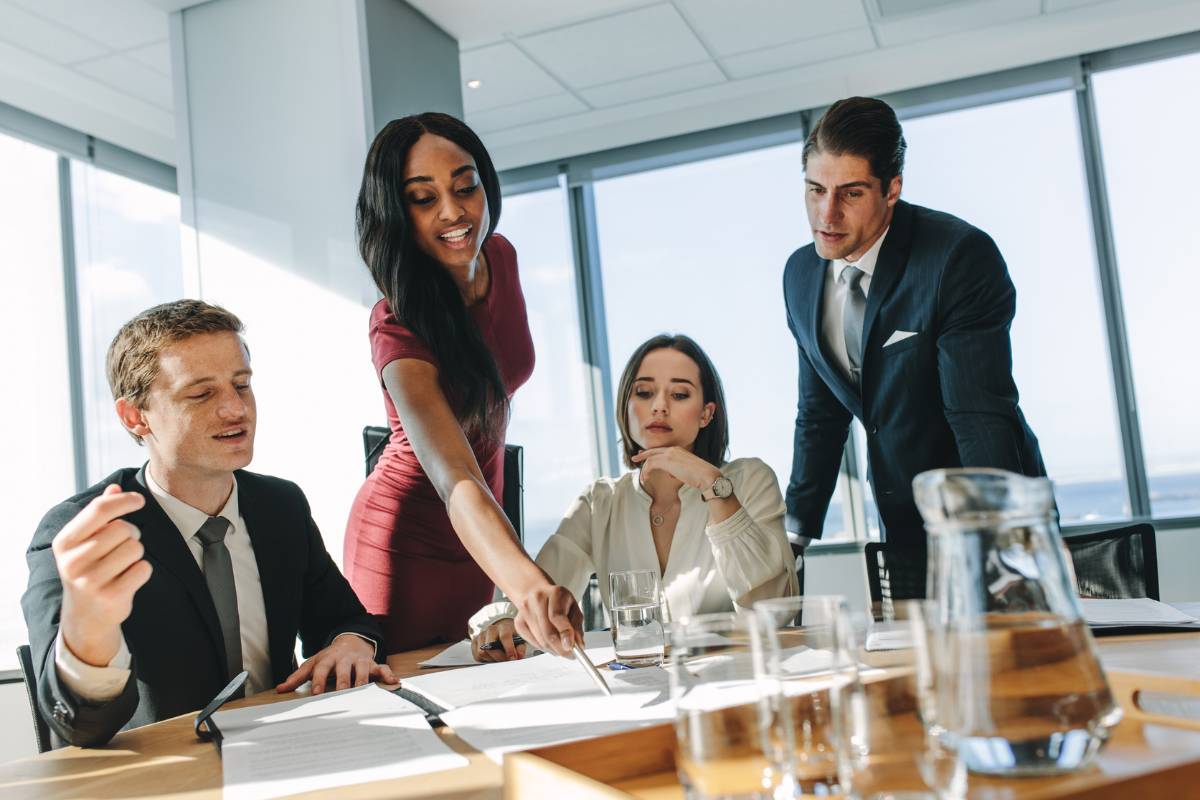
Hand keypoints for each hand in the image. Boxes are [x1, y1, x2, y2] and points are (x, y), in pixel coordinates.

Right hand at [53, 484, 152, 666]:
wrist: (86, 616)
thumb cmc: (89, 570)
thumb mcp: (85, 542)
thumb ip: (99, 514)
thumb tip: (115, 488)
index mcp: (65, 542)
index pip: (99, 509)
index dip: (124, 501)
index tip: (139, 500)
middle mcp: (73, 561)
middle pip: (122, 529)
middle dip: (131, 534)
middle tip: (122, 547)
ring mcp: (90, 581)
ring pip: (135, 548)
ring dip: (136, 554)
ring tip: (122, 565)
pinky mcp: (111, 596)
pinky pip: (144, 569)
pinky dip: (142, 571)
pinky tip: (127, 579)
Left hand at [276, 635, 397, 694]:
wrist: (350, 641)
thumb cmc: (329, 658)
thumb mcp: (313, 664)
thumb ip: (298, 677)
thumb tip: (280, 689)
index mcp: (328, 659)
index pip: (322, 669)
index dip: (319, 680)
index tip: (316, 693)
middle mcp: (345, 659)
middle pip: (343, 670)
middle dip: (343, 682)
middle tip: (342, 694)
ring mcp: (360, 661)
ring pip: (363, 670)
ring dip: (363, 681)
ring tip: (363, 692)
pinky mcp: (373, 664)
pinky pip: (382, 668)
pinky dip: (388, 675)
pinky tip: (394, 682)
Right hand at [471, 618, 526, 661]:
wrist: (502, 631)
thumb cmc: (512, 636)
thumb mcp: (519, 640)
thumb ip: (520, 648)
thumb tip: (518, 656)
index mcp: (503, 627)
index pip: (504, 636)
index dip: (509, 649)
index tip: (513, 658)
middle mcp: (491, 629)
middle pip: (490, 646)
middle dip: (499, 657)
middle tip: (505, 661)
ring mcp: (481, 635)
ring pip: (482, 652)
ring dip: (491, 659)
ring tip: (499, 659)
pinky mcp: (475, 642)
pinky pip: (476, 655)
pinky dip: (484, 660)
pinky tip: (492, 658)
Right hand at [512, 582, 582, 656]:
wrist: (537, 592)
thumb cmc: (558, 601)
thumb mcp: (573, 608)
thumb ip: (576, 626)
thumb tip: (578, 645)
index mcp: (555, 593)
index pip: (557, 616)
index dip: (564, 633)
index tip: (571, 646)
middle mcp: (537, 600)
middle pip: (548, 632)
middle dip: (560, 648)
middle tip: (570, 654)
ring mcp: (525, 611)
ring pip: (541, 640)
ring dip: (553, 649)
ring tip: (561, 646)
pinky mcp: (518, 622)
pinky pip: (533, 643)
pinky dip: (543, 647)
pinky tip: (550, 642)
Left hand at [631, 446, 721, 490]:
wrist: (706, 475)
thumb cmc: (699, 475)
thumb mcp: (687, 469)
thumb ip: (677, 469)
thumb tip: (670, 473)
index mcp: (678, 450)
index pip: (661, 450)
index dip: (652, 452)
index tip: (644, 455)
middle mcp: (673, 449)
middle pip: (653, 451)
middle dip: (643, 454)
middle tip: (634, 458)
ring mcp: (669, 454)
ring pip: (651, 459)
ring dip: (645, 468)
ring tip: (643, 477)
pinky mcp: (667, 461)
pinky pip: (651, 464)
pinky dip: (646, 471)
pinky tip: (645, 478)